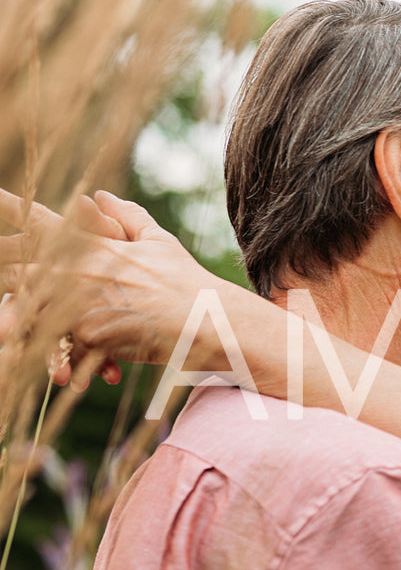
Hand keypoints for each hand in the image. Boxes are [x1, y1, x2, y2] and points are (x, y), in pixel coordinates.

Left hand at [0, 187, 229, 388]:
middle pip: (19, 269)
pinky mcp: (92, 333)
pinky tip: (62, 374)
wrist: (209, 321)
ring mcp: (85, 301)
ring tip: (7, 333)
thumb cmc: (188, 282)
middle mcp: (83, 269)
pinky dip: (59, 361)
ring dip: (17, 322)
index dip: (12, 207)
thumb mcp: (160, 241)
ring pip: (28, 309)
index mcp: (96, 244)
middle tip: (0, 297)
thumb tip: (97, 195)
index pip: (42, 222)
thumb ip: (126, 216)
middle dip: (6, 266)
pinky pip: (61, 348)